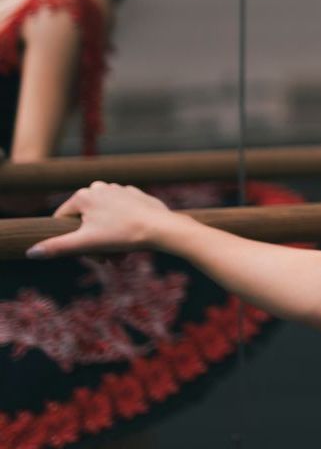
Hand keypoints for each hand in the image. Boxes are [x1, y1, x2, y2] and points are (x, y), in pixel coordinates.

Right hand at [26, 181, 172, 258]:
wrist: (161, 228)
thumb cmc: (122, 234)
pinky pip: (121, 216)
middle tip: (106, 261)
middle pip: (85, 223)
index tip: (86, 255)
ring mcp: (119, 190)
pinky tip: (130, 244)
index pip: (63, 220)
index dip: (70, 241)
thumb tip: (31, 252)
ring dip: (108, 242)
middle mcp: (100, 187)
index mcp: (84, 195)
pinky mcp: (135, 196)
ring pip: (104, 221)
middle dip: (93, 245)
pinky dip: (121, 231)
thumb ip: (57, 247)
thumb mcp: (85, 243)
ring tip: (120, 258)